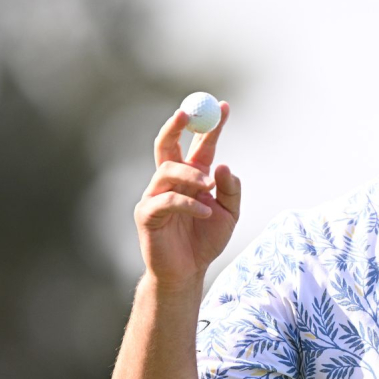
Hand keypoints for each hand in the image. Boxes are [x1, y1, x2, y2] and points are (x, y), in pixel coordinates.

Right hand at [134, 102, 240, 284]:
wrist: (188, 272)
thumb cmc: (206, 241)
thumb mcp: (230, 213)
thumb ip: (230, 189)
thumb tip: (225, 166)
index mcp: (191, 177)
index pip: (199, 144)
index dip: (210, 125)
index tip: (225, 106)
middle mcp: (170, 181)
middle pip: (167, 145)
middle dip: (175, 126)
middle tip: (188, 115)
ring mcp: (155, 196)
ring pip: (168, 170)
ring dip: (191, 174)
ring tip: (208, 186)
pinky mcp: (147, 214)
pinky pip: (166, 200)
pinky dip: (189, 203)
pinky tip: (205, 211)